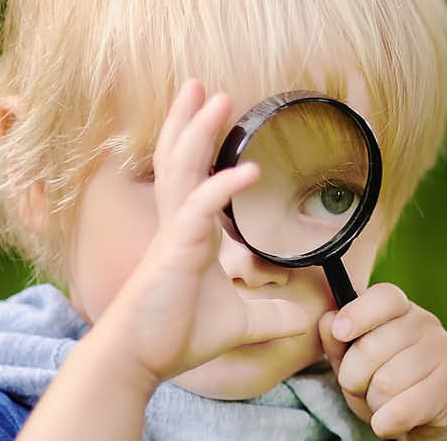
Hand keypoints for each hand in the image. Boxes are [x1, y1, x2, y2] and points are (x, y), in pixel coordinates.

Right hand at [100, 80, 313, 383]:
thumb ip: (271, 315)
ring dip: (199, 132)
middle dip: (192, 121)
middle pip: (180, 160)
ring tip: (215, 98)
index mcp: (189, 232)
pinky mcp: (174, 252)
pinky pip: (198, 209)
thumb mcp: (240, 324)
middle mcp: (177, 225)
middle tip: (206, 87)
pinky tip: (248, 171)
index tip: (215, 115)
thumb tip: (306, 318)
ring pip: (182, 170)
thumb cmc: (178, 335)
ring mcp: (173, 235)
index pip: (193, 176)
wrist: (140, 359)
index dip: (202, 144)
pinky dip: (222, 187)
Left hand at [321, 283, 446, 439]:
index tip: (341, 332)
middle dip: (354, 378)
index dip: (358, 312)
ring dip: (374, 404)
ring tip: (387, 403)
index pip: (383, 297)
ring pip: (384, 384)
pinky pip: (400, 410)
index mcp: (403, 311)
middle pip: (370, 348)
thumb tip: (328, 319)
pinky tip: (394, 421)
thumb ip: (339, 342)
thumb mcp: (359, 364)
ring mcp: (443, 354)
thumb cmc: (394, 386)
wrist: (441, 418)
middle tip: (367, 388)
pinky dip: (386, 424)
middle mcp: (427, 325)